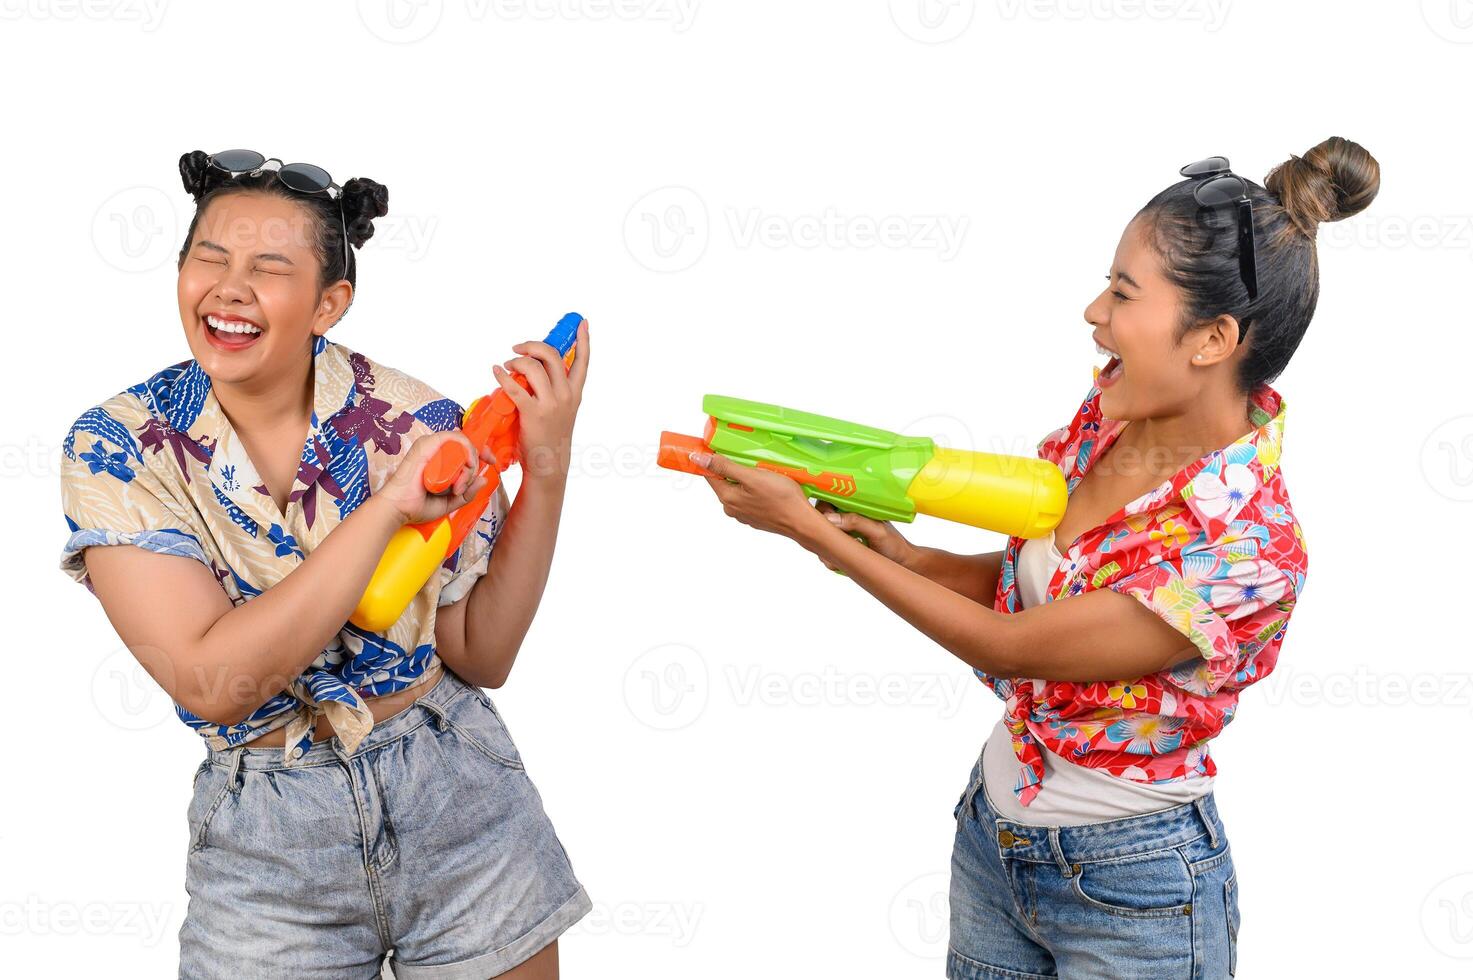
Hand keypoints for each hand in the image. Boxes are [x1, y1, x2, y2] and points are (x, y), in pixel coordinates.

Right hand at [378, 431, 494, 524]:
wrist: (399, 508)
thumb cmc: (418, 505)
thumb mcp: (450, 502)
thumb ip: (467, 493)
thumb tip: (484, 480)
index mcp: (439, 459)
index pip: (464, 446)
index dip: (481, 451)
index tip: (491, 461)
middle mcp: (435, 450)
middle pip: (467, 446)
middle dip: (474, 467)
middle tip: (463, 487)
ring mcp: (431, 445)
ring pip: (463, 443)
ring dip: (469, 465)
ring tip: (458, 485)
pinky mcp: (427, 444)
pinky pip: (455, 439)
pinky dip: (465, 452)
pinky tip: (463, 469)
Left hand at [493, 318, 590, 482]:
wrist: (549, 464)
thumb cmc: (550, 435)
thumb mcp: (562, 410)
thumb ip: (554, 389)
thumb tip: (534, 368)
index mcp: (575, 393)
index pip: (583, 361)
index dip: (584, 340)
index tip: (582, 323)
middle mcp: (566, 395)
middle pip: (552, 355)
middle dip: (532, 345)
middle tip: (517, 348)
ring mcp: (550, 404)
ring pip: (534, 366)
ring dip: (516, 360)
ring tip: (507, 365)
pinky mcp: (533, 413)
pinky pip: (514, 386)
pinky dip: (502, 375)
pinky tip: (496, 371)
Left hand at [691, 450, 825, 540]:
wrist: (802, 521)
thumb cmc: (781, 498)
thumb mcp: (751, 476)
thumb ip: (724, 467)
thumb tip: (698, 459)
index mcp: (727, 498)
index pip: (710, 475)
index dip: (713, 460)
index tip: (721, 449)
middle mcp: (732, 509)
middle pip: (726, 481)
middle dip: (735, 469)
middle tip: (752, 461)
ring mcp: (745, 514)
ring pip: (740, 489)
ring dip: (748, 479)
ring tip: (765, 473)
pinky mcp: (757, 517)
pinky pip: (751, 497)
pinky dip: (757, 489)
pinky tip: (771, 486)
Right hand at [813, 501, 917, 570]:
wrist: (901, 564)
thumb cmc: (893, 544)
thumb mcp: (877, 530)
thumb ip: (855, 521)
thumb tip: (829, 519)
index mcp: (851, 509)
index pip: (826, 503)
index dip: (821, 511)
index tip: (826, 522)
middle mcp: (843, 522)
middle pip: (818, 522)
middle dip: (823, 533)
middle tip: (841, 539)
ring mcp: (840, 538)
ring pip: (820, 540)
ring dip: (829, 548)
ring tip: (850, 549)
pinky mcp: (839, 553)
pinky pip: (825, 556)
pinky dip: (832, 560)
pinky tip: (847, 560)